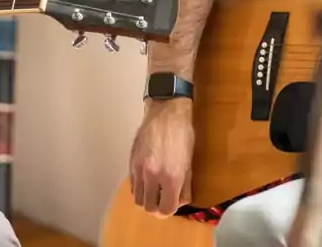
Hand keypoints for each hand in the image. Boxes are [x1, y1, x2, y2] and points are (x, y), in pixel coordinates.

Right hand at [129, 97, 194, 215]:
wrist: (166, 112)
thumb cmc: (182, 134)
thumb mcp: (190, 163)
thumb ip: (185, 185)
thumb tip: (180, 200)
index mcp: (171, 177)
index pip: (166, 209)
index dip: (169, 210)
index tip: (172, 204)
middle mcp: (153, 176)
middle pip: (149, 207)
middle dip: (157, 207)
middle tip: (162, 199)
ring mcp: (139, 168)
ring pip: (137, 198)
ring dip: (146, 198)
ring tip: (153, 190)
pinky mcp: (131, 161)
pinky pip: (132, 184)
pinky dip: (138, 187)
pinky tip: (146, 180)